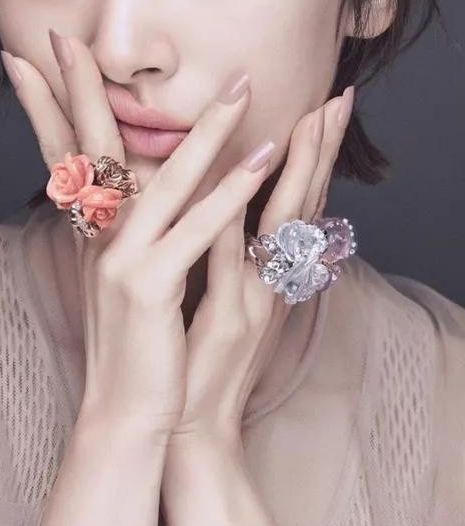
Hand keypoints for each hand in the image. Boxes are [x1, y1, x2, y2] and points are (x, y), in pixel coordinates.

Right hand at [0, 32, 282, 443]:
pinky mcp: (148, 286)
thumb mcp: (120, 275)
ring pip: (164, 179)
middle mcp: (97, 237)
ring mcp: (120, 259)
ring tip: (240, 85)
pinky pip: (196, 228)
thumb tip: (123, 184)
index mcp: (91, 231)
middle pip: (88, 147)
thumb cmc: (133, 344)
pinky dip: (231, 192)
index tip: (27, 57)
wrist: (124, 414)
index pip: (62, 151)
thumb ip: (121, 226)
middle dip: (79, 88)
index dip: (44, 102)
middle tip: (63, 38)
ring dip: (205, 128)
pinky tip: (261, 160)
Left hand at [167, 85, 354, 452]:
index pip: (297, 198)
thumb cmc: (197, 355)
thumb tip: (226, 201)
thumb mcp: (219, 293)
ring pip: (280, 224)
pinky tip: (231, 192)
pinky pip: (227, 265)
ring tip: (305, 126)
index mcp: (267, 273)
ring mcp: (253, 300)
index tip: (325, 103)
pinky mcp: (224, 321)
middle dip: (320, 148)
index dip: (314, 151)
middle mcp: (270, 281)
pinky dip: (230, 227)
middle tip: (337, 100)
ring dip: (294, 172)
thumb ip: (227, 248)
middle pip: (301, 201)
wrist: (188, 425)